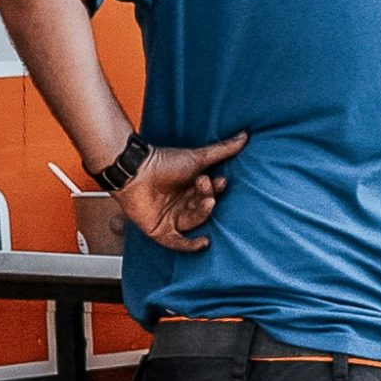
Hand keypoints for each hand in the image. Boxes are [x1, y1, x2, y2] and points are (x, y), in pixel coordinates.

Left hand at [95, 132, 244, 248]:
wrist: (135, 171)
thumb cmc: (162, 162)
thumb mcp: (197, 158)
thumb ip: (221, 150)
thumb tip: (245, 136)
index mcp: (190, 189)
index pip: (210, 193)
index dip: (216, 189)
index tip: (221, 180)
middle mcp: (181, 204)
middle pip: (202, 207)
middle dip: (207, 197)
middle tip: (206, 185)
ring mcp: (171, 218)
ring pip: (194, 221)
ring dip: (203, 212)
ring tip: (207, 200)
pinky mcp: (160, 231)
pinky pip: (178, 243)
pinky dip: (191, 245)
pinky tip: (204, 242)